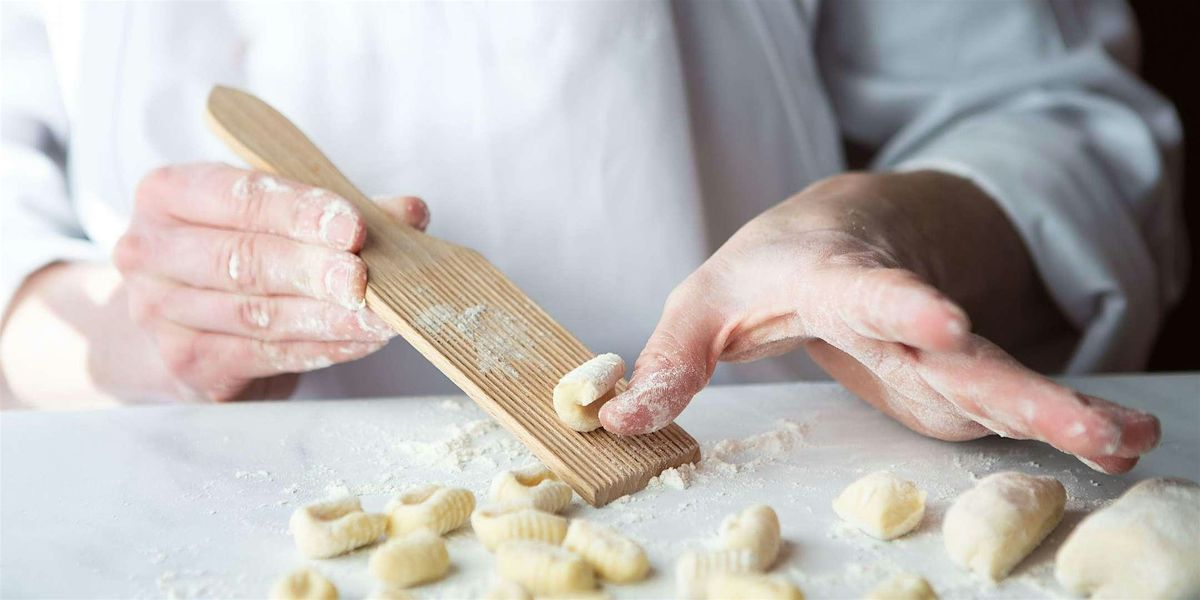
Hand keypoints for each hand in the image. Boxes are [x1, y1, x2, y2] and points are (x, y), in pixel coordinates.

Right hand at [113, 163, 428, 400]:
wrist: (169, 325)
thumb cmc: (231, 253)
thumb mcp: (274, 218)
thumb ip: (339, 211)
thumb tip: (409, 212)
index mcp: (168, 195)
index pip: (238, 197)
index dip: (299, 211)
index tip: (352, 225)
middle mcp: (150, 251)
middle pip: (244, 260)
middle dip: (314, 270)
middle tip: (364, 278)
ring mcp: (160, 312)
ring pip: (257, 314)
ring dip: (327, 317)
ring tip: (379, 316)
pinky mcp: (185, 363)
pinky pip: (263, 355)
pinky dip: (320, 348)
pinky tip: (359, 341)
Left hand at [599, 171, 1158, 473]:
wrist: (840, 231)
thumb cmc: (767, 263)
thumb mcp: (703, 300)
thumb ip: (667, 361)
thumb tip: (617, 421)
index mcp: (835, 275)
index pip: (869, 288)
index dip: (904, 306)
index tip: (943, 322)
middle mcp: (901, 312)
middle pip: (961, 350)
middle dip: (1022, 390)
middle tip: (1086, 424)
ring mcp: (934, 349)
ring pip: (1000, 381)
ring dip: (1062, 414)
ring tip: (1127, 438)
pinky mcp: (949, 380)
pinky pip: (1003, 405)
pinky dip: (1058, 424)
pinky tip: (1119, 441)